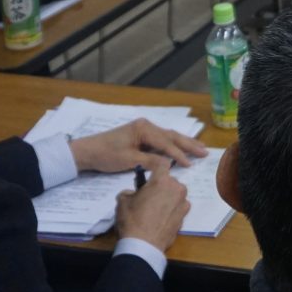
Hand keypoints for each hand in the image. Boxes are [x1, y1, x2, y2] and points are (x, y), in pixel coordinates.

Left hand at [70, 118, 207, 172]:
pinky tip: (182, 148)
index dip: (179, 154)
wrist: (87, 151)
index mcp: (144, 129)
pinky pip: (162, 140)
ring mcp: (144, 130)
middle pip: (172, 136)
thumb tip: (169, 165)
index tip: (190, 164)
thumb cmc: (106, 155)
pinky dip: (173, 145)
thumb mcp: (129, 160)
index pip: (166, 143)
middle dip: (189, 144)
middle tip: (204, 152)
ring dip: (184, 143)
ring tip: (199, 148)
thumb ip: (150, 161)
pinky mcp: (141, 136)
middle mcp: (147, 126)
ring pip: (169, 137)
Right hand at [115, 161, 188, 250]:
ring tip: (155, 210)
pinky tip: (162, 219)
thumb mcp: (122, 201)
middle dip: (161, 186)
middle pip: (170, 181)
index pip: (162, 164)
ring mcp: (183, 203)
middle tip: (149, 196)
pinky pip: (179, 207)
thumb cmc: (132, 220)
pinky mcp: (185, 216)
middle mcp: (177, 188)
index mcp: (162, 180)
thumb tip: (133, 193)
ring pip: (176, 194)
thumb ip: (129, 191)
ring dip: (168, 197)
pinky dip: (172, 210)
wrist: (143, 245)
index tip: (150, 172)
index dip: (155, 166)